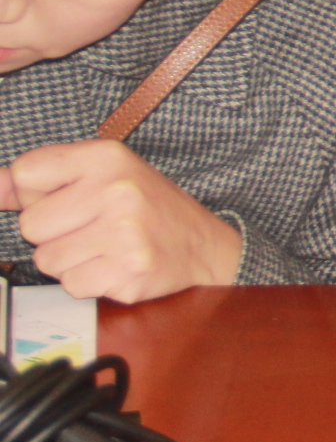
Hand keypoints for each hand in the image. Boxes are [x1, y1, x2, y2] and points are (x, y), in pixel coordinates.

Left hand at [0, 141, 243, 302]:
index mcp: (107, 157)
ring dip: (69, 261)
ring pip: (46, 260)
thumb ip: (43, 180)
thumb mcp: (103, 175)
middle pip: (31, 224)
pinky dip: (88, 282)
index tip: (66, 200)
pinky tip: (114, 267)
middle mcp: (116, 190)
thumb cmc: (147, 208)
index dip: (36, 194)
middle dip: (53, 234)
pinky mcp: (128, 270)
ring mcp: (124, 232)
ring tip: (103, 249)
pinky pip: (71, 284)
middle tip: (90, 229)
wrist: (204, 246)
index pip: (25, 173)